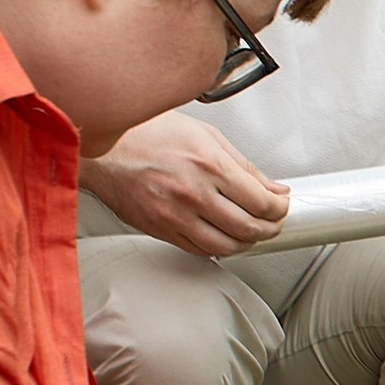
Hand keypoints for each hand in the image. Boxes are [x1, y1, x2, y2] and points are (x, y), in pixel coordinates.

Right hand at [81, 113, 288, 257]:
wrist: (102, 149)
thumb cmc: (147, 133)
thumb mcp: (205, 135)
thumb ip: (243, 165)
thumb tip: (272, 187)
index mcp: (209, 165)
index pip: (261, 201)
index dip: (279, 209)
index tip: (281, 205)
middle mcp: (193, 193)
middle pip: (249, 227)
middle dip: (270, 228)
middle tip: (273, 222)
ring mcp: (175, 215)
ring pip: (226, 246)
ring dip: (247, 243)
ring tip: (252, 232)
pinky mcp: (160, 230)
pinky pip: (199, 250)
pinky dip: (218, 248)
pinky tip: (223, 236)